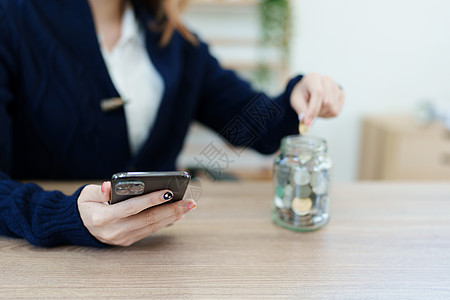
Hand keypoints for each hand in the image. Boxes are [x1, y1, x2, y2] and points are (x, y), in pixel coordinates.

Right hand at [77, 182, 195, 245]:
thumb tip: (109, 186)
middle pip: (147, 219)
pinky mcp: (129, 240)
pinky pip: (150, 231)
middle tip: (189, 201)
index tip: (168, 192)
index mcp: (102, 218)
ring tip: (188, 206)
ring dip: (172, 216)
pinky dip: (165, 222)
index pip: (131, 207)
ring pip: (152, 227)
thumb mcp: (86, 195)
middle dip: (171, 209)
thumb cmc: (86, 206)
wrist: (80, 227)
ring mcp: (123, 238)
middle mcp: (115, 230)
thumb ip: (99, 191)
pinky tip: (177, 214)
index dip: (150, 200)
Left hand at [290, 72, 344, 124]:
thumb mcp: (296, 101)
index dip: (314, 109)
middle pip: (327, 102)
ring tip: (315, 108)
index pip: (318, 93)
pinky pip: (336, 112)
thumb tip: (307, 122)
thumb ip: (301, 110)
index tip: (308, 122)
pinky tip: (322, 108)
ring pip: (332, 109)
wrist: (308, 89)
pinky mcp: (341, 95)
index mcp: (313, 78)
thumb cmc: (301, 94)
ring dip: (322, 114)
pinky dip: (327, 114)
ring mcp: (336, 87)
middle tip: (309, 112)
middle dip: (317, 112)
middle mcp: (327, 80)